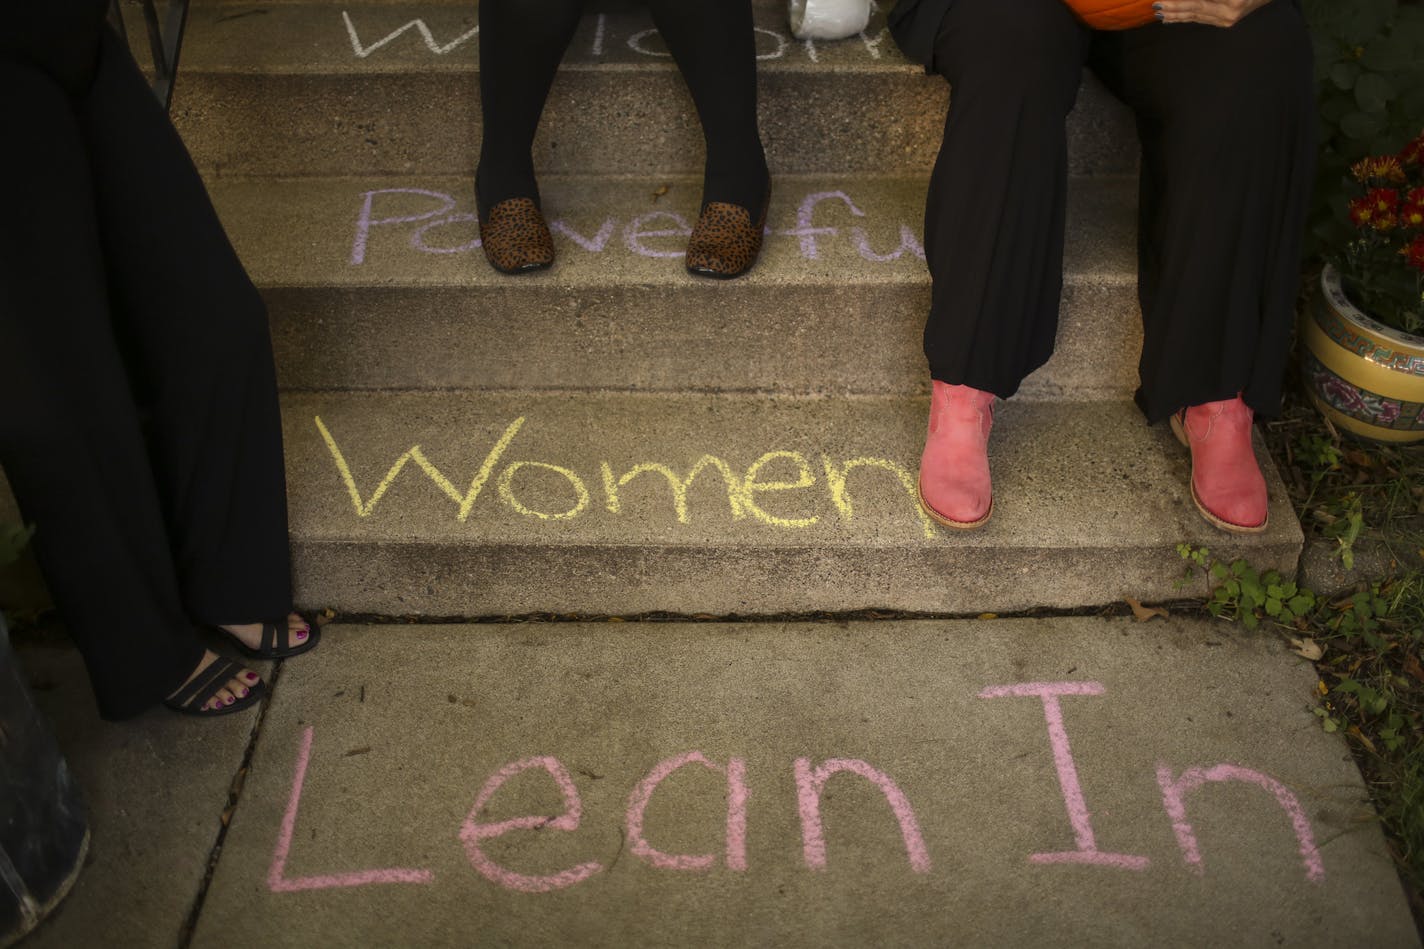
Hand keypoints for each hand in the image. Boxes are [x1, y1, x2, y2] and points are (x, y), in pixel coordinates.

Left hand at [1152, 0, 1273, 26]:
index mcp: (1231, 4)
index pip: (1197, 4)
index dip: (1178, 3)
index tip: (1162, 2)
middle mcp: (1228, 15)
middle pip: (1194, 12)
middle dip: (1173, 10)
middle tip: (1156, 7)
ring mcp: (1227, 20)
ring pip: (1196, 17)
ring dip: (1177, 15)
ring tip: (1161, 13)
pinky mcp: (1226, 22)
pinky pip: (1202, 19)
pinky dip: (1187, 17)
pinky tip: (1175, 17)